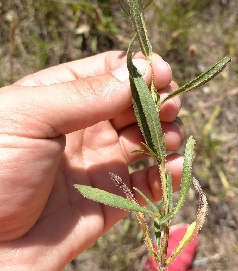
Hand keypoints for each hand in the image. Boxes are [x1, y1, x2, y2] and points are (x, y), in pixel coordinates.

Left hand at [0, 51, 182, 270]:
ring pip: (146, 139)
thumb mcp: (29, 117)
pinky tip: (174, 168)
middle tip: (169, 109)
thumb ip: (85, 94)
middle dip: (158, 101)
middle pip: (134, 103)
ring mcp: (99, 164)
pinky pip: (148, 183)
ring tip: (169, 139)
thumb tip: (141, 71)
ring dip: (167, 134)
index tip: (161, 74)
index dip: (138, 69)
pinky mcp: (111, 201)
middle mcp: (83, 128)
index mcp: (59, 98)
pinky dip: (168, 174)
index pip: (108, 71)